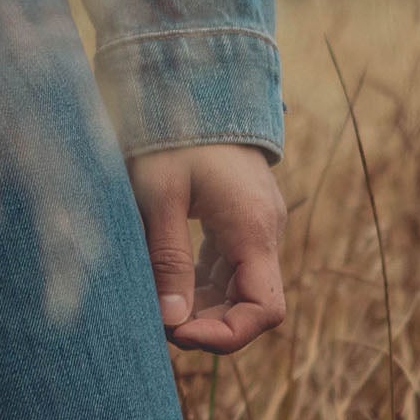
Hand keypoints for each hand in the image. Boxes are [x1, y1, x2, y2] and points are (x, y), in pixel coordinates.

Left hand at [129, 144, 287, 354]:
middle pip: (251, 305)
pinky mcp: (240, 219)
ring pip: (238, 288)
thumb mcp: (160, 196)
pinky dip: (201, 284)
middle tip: (157, 324)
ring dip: (202, 307)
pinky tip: (166, 285)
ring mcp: (255, 226)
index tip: (179, 334)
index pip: (264, 310)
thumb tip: (171, 322)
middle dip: (208, 325)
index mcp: (252, 229)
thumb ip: (168, 259)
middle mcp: (264, 232)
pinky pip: (228, 267)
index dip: (227, 336)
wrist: (194, 83)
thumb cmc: (173, 134)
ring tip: (155, 306)